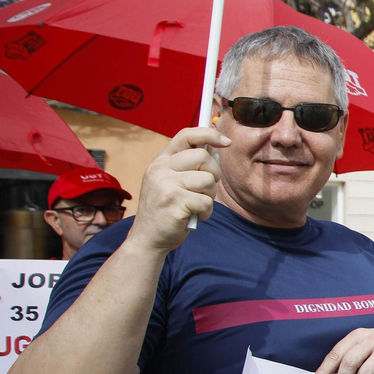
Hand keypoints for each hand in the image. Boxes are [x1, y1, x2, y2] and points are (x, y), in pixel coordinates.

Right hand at [128, 127, 225, 252]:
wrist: (148, 238)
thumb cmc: (166, 210)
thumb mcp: (169, 182)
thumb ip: (186, 166)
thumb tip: (215, 148)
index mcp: (160, 161)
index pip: (186, 135)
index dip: (209, 135)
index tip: (226, 141)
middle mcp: (160, 169)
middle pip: (203, 157)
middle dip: (213, 174)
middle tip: (204, 191)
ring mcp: (165, 184)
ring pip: (208, 180)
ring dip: (209, 196)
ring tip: (194, 205)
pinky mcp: (173, 201)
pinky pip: (206, 201)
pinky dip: (205, 212)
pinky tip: (193, 216)